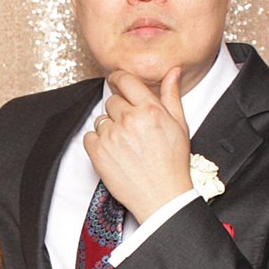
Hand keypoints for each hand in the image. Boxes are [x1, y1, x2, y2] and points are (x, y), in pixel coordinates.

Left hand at [84, 67, 193, 221]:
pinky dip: (98, 143)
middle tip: (131, 128)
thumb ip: (171, 95)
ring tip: (125, 144)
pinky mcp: (98, 153)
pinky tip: (114, 152)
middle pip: (112, 101)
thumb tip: (172, 71)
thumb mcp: (179, 125)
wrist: (162, 197)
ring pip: (101, 119)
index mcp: (149, 110)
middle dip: (120, 111)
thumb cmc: (173, 164)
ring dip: (109, 128)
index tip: (116, 81)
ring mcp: (111, 136)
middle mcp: (129, 120)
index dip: (118, 78)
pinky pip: (89, 137)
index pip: (125, 80)